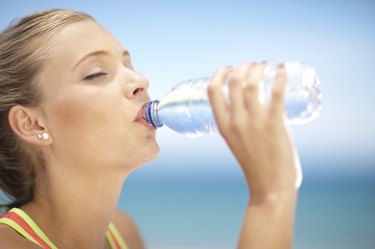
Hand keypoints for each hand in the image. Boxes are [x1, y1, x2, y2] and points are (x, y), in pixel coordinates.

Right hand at [207, 62, 301, 202]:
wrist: (269, 188)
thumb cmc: (255, 166)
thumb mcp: (236, 142)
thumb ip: (239, 125)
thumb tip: (251, 107)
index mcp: (223, 125)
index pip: (213, 91)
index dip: (219, 74)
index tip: (228, 68)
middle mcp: (236, 121)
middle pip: (234, 81)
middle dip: (242, 66)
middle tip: (252, 65)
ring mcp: (255, 122)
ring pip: (252, 83)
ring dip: (258, 68)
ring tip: (265, 65)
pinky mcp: (275, 124)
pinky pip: (276, 93)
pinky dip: (279, 76)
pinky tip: (281, 67)